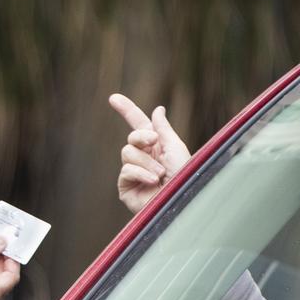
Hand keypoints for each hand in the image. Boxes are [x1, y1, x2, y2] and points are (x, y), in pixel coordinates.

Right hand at [108, 93, 190, 213]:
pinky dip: (140, 173)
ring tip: (161, 174)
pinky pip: (126, 170)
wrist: (182, 202)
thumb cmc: (185, 176)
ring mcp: (134, 173)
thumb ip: (163, 128)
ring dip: (146, 162)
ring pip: (127, 153)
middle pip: (131, 138)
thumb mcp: (175, 147)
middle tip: (154, 141)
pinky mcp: (126, 188)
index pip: (139, 125)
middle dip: (142, 137)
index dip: (127, 111)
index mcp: (157, 147)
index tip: (113, 98)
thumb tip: (157, 109)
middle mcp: (144, 159)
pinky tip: (152, 181)